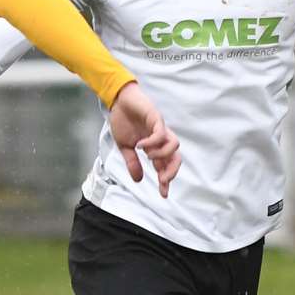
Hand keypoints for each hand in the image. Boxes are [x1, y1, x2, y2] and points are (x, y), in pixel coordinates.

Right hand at [108, 82, 180, 196]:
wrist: (118, 100)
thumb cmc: (123, 120)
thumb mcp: (124, 147)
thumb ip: (132, 162)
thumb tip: (138, 180)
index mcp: (154, 147)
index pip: (164, 166)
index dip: (165, 181)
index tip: (163, 194)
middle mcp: (160, 139)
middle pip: (176, 157)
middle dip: (171, 171)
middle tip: (162, 180)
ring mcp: (160, 129)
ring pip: (174, 145)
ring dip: (162, 155)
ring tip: (148, 156)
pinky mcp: (156, 118)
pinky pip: (160, 134)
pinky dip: (152, 142)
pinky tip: (140, 145)